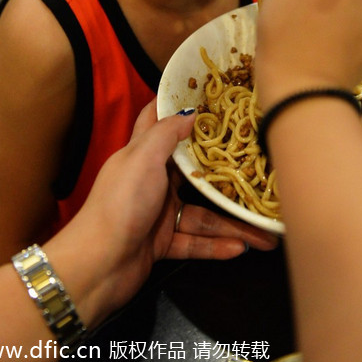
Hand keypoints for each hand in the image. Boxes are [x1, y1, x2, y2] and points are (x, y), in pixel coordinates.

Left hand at [51, 100, 276, 325]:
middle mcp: (152, 180)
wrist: (97, 266)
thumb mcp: (143, 158)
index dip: (177, 106)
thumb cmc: (119, 204)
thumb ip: (167, 134)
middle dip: (225, 174)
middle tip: (256, 170)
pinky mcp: (161, 242)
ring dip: (231, 222)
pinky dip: (216, 245)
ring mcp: (158, 212)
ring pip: (201, 213)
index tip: (207, 95)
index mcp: (141, 153)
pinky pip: (195, 241)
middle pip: (194, 171)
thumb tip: (190, 112)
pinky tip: (240, 248)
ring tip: (263, 232)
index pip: (157, 121)